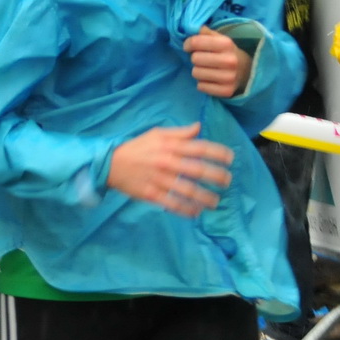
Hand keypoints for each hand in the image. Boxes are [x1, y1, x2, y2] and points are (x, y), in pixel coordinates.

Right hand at [108, 124, 234, 217]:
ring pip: (188, 190)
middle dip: (217, 176)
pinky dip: (186, 209)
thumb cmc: (136, 148)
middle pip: (198, 170)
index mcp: (170, 145)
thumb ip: (179, 132)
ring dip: (205, 197)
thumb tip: (199, 128)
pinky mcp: (151, 194)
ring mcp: (159, 179)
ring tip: (216, 202)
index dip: (218, 153)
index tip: (230, 159)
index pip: (200, 148)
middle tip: (227, 181)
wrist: (109, 164)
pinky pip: (172, 203)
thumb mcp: (156, 134)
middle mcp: (167, 162)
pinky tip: (196, 212)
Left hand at [184, 26, 252, 97]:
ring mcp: (229, 77)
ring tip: (206, 69)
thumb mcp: (220, 39)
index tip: (189, 46)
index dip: (188, 44)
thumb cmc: (228, 53)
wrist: (248, 71)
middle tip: (202, 59)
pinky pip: (201, 87)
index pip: (196, 42)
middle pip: (195, 59)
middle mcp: (229, 61)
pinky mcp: (226, 91)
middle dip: (195, 58)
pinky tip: (210, 79)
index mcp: (227, 44)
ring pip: (196, 73)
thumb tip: (190, 28)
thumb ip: (205, 32)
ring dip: (198, 71)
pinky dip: (202, 83)